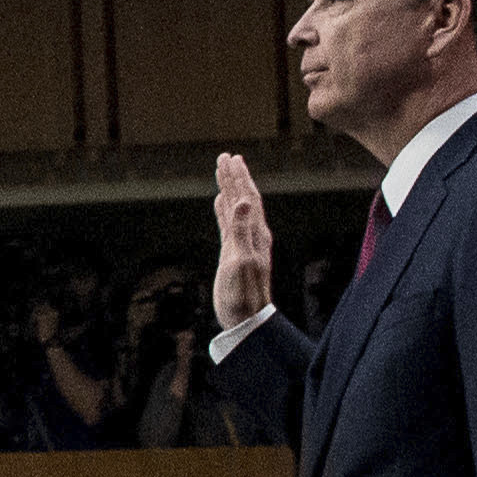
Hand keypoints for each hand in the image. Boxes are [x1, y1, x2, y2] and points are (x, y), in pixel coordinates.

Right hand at [210, 154, 272, 328]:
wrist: (245, 319)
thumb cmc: (242, 294)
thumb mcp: (240, 260)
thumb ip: (241, 230)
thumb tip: (245, 200)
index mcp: (256, 233)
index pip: (248, 197)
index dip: (239, 178)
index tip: (230, 158)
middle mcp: (252, 234)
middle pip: (244, 197)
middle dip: (235, 177)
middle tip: (226, 157)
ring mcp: (243, 242)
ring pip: (236, 207)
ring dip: (229, 189)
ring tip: (223, 172)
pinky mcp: (233, 252)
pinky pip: (228, 223)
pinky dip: (224, 209)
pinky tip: (220, 201)